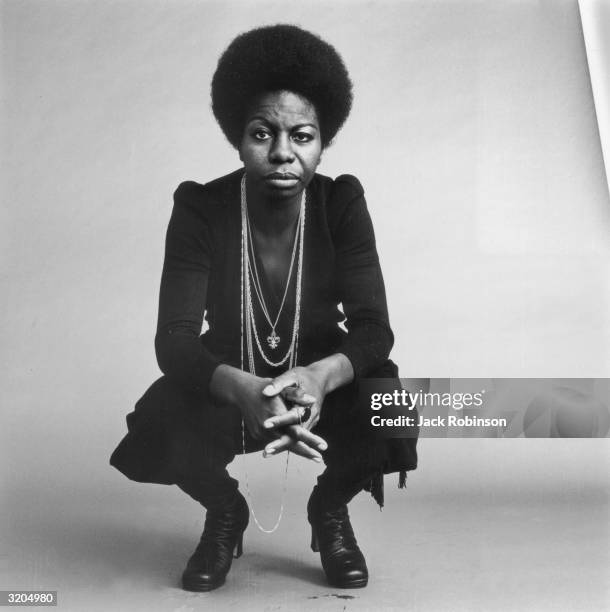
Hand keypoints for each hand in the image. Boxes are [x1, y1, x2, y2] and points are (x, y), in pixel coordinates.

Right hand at [209, 364, 324, 461]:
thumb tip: (313, 400)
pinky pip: (273, 440)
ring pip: (281, 444)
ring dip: (296, 449)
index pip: (297, 431)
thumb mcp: (283, 388)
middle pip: (290, 444)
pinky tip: (295, 445)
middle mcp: (268, 427)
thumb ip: (297, 395)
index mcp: (277, 415)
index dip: (311, 439)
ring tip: (312, 455)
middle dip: (306, 452)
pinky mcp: (256, 435)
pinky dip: (283, 442)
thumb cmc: (265, 387)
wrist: (242, 391)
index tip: (324, 446)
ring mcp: (260, 433)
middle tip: (320, 459)